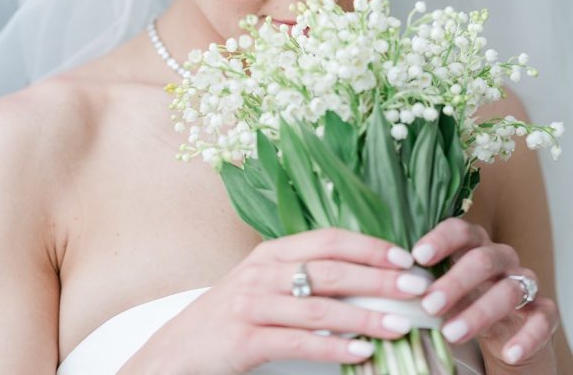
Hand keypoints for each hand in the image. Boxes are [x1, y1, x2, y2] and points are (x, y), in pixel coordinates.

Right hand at [132, 228, 434, 374]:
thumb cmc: (230, 318)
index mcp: (271, 252)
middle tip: (416, 287)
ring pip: (319, 307)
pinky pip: (298, 342)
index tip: (405, 257)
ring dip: (365, 316)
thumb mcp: (263, 286)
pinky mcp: (245, 339)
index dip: (368, 246)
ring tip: (401, 325)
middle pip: (330, 269)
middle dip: (378, 278)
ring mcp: (252, 304)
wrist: (177, 352)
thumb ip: (302, 277)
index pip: (328, 240)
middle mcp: (262, 272)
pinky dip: (335, 348)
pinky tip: (362, 354)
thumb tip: (361, 280)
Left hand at [411, 218, 558, 367]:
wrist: (506, 329)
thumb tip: (392, 283)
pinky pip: (542, 320)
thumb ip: (427, 280)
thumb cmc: (465, 299)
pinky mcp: (544, 312)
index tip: (417, 256)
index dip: (440, 240)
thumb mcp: (446, 286)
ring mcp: (524, 283)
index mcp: (474, 244)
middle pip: (482, 260)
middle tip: (429, 304)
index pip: (460, 230)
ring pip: (508, 290)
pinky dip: (526, 337)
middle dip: (455, 282)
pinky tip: (509, 353)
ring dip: (479, 313)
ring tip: (451, 333)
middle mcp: (502, 258)